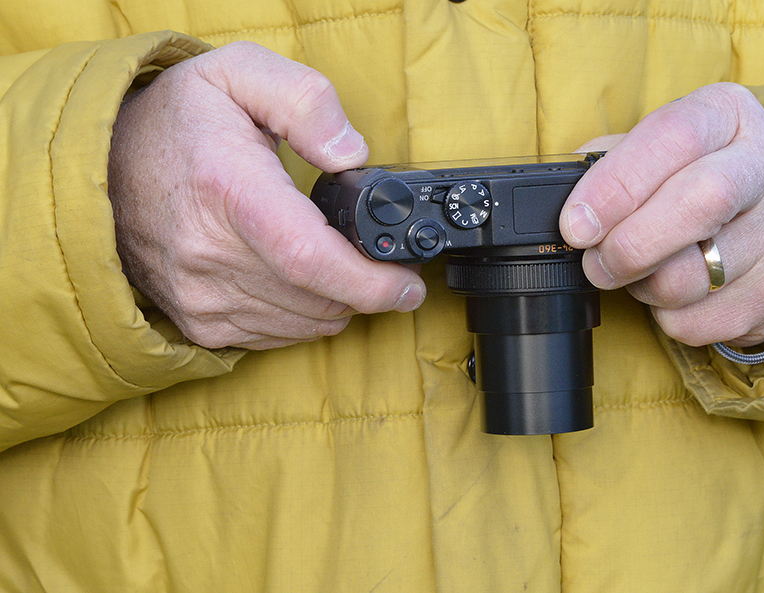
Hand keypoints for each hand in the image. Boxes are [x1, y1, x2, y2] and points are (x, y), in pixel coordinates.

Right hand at [108, 42, 424, 349]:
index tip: (407, 284)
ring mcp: (200, 295)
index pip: (309, 258)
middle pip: (318, 298)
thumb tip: (353, 155)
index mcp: (227, 190)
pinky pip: (278, 336)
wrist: (102, 168)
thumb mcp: (240, 74)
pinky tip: (303, 281)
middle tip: (382, 262)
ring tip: (341, 264)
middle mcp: (208, 254)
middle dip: (366, 288)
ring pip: (306, 323)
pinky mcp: (199, 322)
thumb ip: (306, 102)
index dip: (370, 281)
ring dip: (339, 302)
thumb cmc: (177, 121)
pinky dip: (306, 315)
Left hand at [561, 83, 763, 346]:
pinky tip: (674, 294)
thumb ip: (612, 162)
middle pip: (701, 203)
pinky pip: (700, 322)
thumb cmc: (698, 175)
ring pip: (695, 277)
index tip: (575, 225)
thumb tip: (564, 200)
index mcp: (726, 116)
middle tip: (596, 262)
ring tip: (639, 272)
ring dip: (644, 287)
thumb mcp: (660, 148)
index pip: (673, 138)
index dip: (616, 185)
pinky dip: (669, 317)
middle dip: (631, 244)